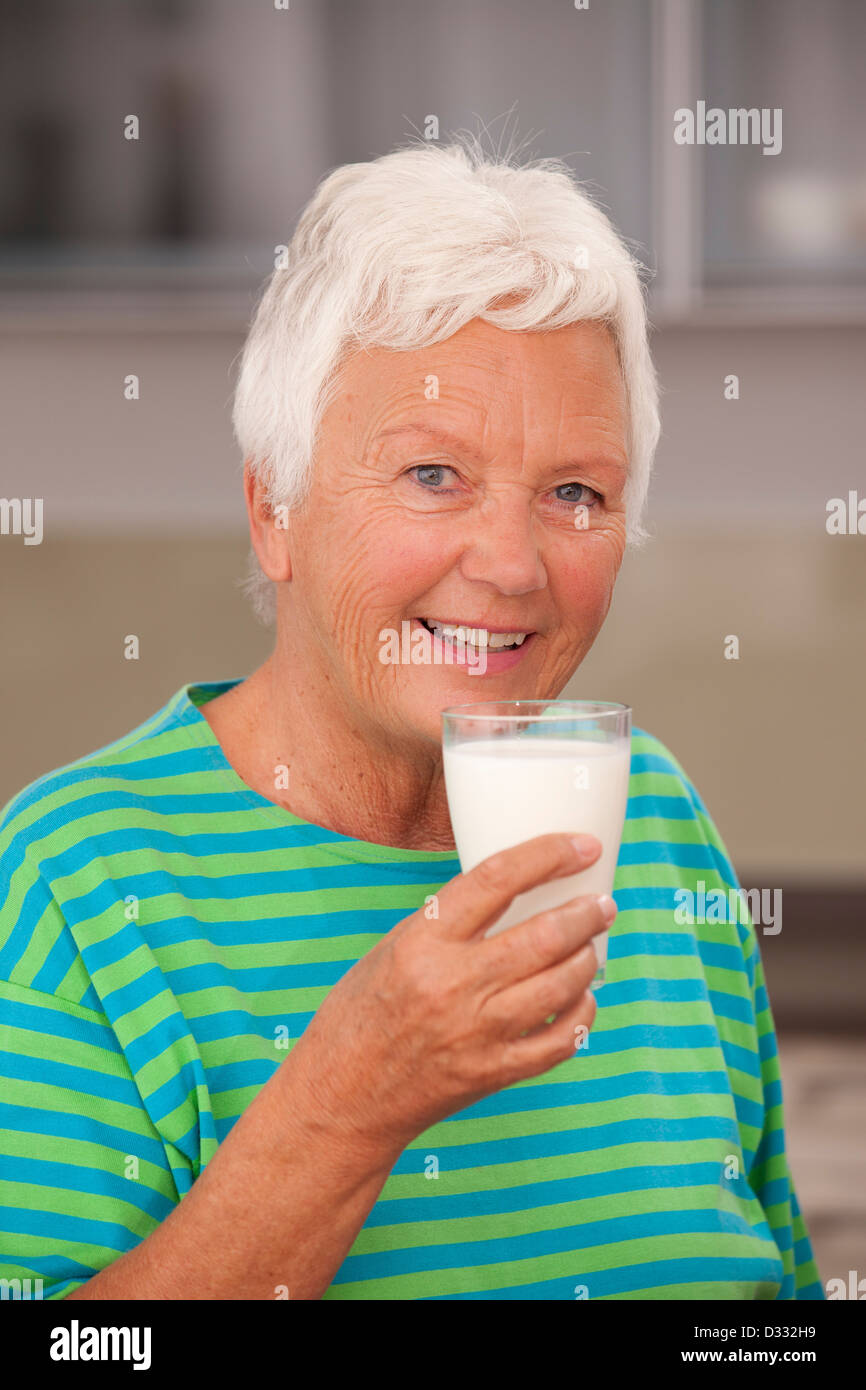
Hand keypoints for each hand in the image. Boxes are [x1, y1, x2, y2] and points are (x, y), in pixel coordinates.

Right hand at [285, 832, 614, 1161]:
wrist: (343, 1097)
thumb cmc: (362, 1016)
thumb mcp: (393, 948)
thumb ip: (449, 923)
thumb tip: (513, 896)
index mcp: (423, 941)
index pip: (498, 879)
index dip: (549, 855)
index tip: (582, 846)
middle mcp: (454, 984)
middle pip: (545, 935)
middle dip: (586, 913)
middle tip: (601, 903)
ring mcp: (479, 1033)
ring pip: (563, 984)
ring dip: (589, 958)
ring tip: (592, 945)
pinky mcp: (495, 1073)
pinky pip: (561, 1040)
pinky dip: (582, 1013)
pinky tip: (582, 997)